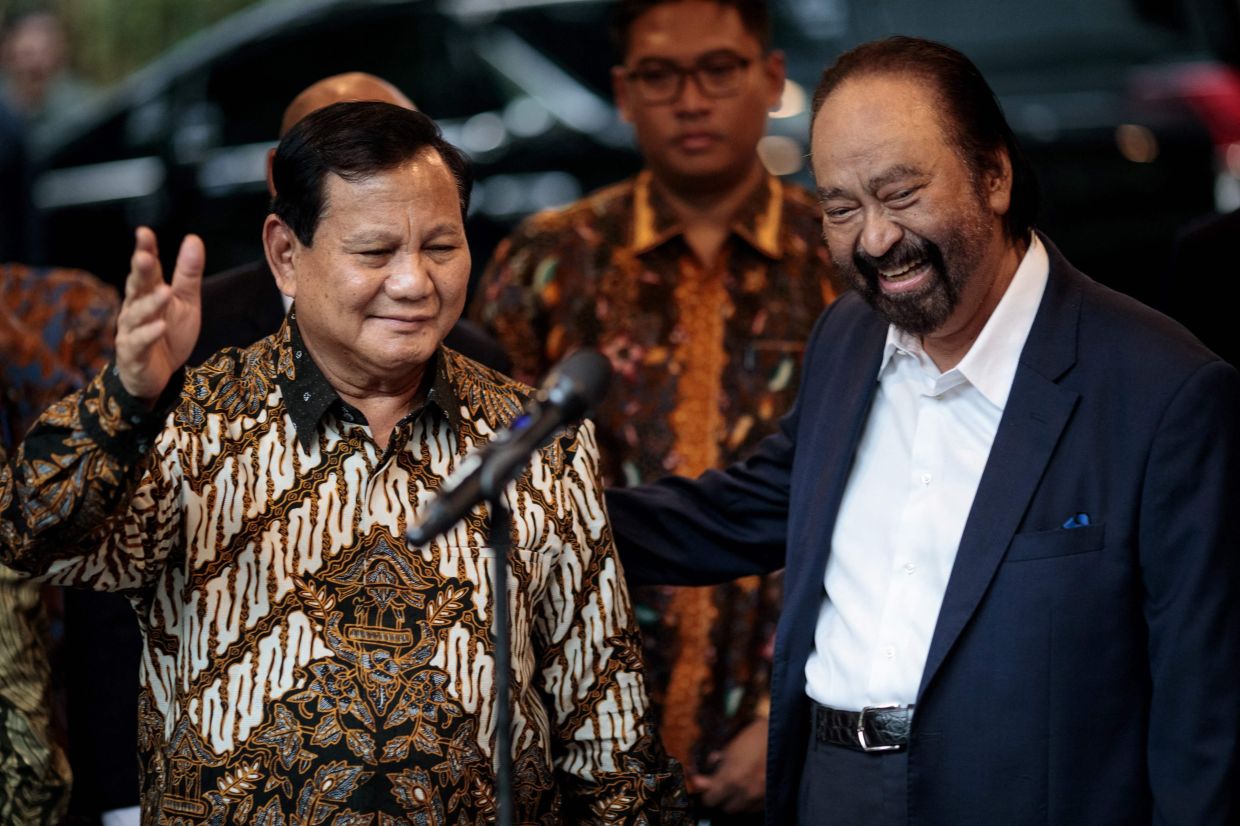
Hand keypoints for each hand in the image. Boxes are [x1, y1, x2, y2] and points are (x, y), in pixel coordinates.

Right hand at [115, 227, 203, 401]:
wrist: (159, 373)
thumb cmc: (169, 332)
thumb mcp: (185, 301)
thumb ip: (187, 273)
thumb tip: (193, 239)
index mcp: (148, 292)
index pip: (147, 269)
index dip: (145, 250)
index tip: (144, 233)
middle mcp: (135, 308)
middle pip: (137, 287)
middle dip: (140, 271)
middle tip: (144, 256)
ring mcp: (131, 331)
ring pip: (137, 314)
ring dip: (150, 303)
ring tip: (164, 292)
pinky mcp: (134, 353)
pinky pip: (140, 342)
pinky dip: (149, 334)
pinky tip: (160, 326)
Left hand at [689, 717, 767, 813]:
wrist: (781, 734)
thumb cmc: (754, 736)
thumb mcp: (730, 748)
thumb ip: (715, 766)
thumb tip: (702, 778)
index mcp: (731, 778)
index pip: (710, 800)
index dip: (707, 792)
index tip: (707, 785)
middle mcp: (745, 792)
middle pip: (726, 808)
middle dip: (722, 797)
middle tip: (722, 786)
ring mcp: (760, 796)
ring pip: (742, 809)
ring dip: (737, 800)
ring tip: (738, 785)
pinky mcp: (772, 796)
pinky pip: (756, 807)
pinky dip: (751, 800)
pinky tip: (751, 787)